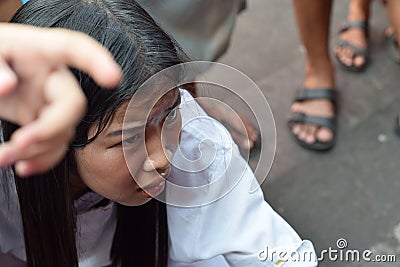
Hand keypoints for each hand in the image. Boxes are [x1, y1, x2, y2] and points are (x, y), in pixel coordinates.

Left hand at [0, 23, 120, 175]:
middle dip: (51, 129)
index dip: (97, 61)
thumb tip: (7, 85)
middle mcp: (52, 77)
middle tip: (19, 142)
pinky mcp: (44, 122)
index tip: (112, 78)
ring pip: (64, 132)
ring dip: (36, 151)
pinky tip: (23, 166)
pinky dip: (42, 160)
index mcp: (39, 50)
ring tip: (3, 157)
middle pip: (73, 104)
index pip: (74, 49)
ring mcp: (50, 102)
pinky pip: (56, 145)